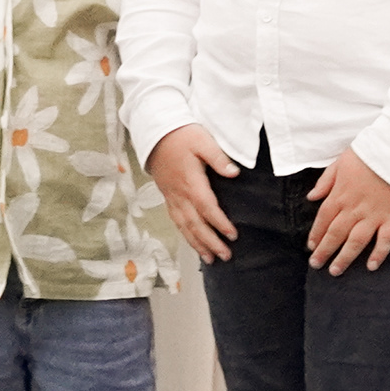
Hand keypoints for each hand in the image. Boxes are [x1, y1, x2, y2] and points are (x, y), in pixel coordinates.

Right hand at [148, 124, 241, 263]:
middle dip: (210, 242)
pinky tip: (193, 242)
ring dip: (197, 244)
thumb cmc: (181, 134)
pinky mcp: (167, 195)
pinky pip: (176, 220)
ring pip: (184, 226)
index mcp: (190, 181)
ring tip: (210, 258)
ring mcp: (172, 196)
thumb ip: (219, 158)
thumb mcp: (202, 140)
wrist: (155, 132)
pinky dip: (185, 234)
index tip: (233, 235)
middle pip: (195, 223)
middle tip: (225, 256)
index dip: (220, 223)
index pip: (207, 208)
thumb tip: (234, 173)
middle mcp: (180, 193)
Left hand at [305, 149, 389, 273]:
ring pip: (356, 242)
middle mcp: (355, 208)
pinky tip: (371, 266)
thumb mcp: (340, 162)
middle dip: (324, 251)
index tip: (310, 247)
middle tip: (316, 265)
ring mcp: (374, 215)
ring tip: (335, 271)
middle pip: (336, 234)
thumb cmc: (368, 153)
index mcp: (340, 194)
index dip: (316, 234)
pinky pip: (385, 240)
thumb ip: (325, 181)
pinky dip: (379, 254)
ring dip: (344, 258)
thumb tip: (311, 197)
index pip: (323, 219)